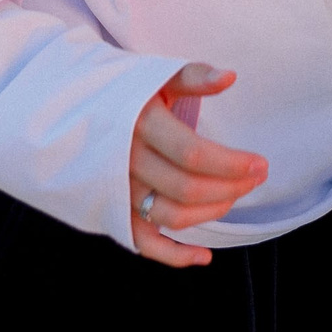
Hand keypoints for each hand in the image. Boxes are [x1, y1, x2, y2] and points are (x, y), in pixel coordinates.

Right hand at [128, 63, 266, 266]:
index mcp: (140, 123)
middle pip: (187, 188)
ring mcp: (117, 190)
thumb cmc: (126, 90)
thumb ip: (195, 76)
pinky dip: (173, 256)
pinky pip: (142, 243)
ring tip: (235, 195)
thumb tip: (230, 77)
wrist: (71, 109)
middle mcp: (126, 161)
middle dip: (231, 187)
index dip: (232, 163)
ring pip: (171, 216)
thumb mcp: (158, 75)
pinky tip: (204, 256)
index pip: (193, 154)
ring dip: (212, 212)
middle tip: (257, 176)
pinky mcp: (113, 211)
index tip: (260, 163)